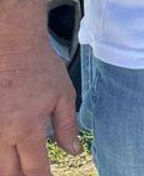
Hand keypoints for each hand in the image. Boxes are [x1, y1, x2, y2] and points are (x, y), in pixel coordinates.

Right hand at [0, 32, 79, 175]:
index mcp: (27, 128)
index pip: (34, 168)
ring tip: (22, 167)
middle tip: (35, 173)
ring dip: (9, 168)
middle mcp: (3, 133)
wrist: (12, 44)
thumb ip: (67, 127)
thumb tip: (74, 151)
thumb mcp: (63, 96)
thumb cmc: (40, 67)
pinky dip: (0, 153)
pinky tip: (8, 153)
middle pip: (9, 172)